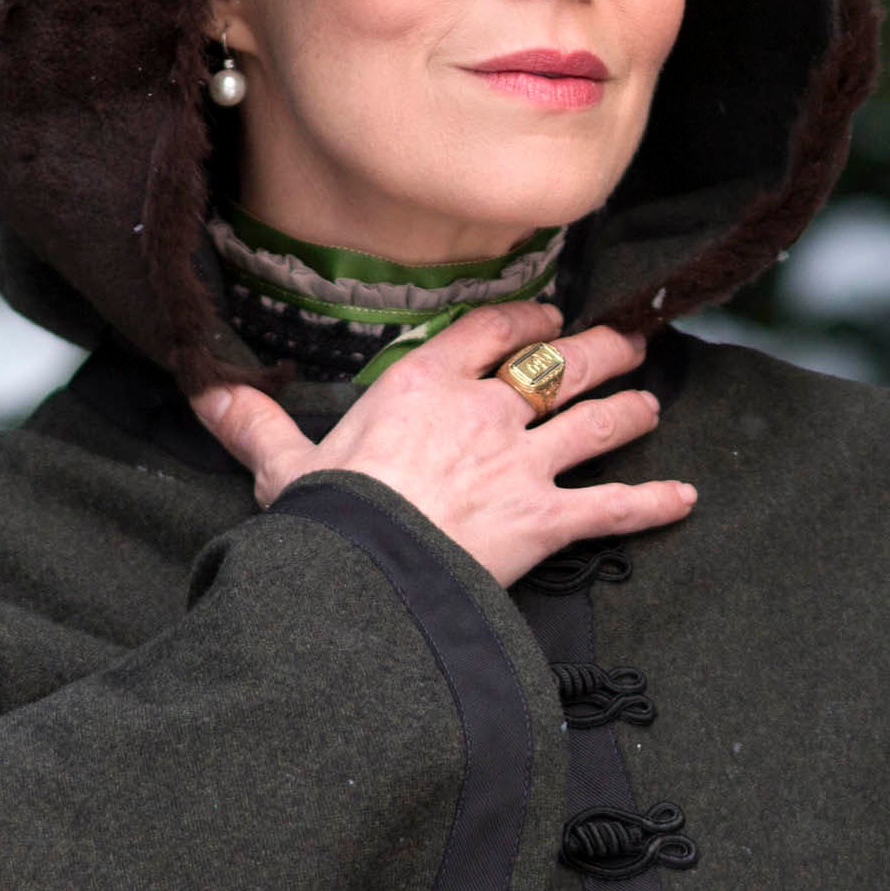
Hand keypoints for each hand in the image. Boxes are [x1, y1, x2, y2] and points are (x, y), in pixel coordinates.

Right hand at [188, 302, 695, 585]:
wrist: (364, 574)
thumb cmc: (325, 519)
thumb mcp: (282, 466)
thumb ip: (254, 422)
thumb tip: (204, 389)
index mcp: (423, 385)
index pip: (487, 333)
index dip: (523, 320)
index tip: (544, 315)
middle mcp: (484, 412)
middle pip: (558, 367)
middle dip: (599, 351)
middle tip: (626, 341)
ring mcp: (522, 464)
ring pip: (595, 422)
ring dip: (630, 410)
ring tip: (652, 403)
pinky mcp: (547, 520)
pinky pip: (614, 508)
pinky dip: (654, 503)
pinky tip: (685, 499)